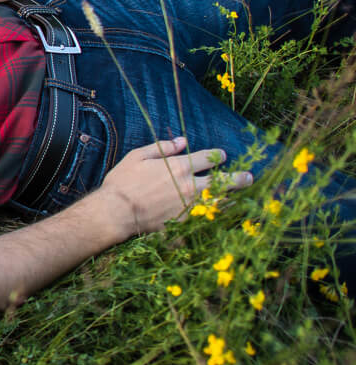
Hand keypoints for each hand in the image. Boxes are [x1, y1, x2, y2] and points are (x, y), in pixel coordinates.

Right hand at [99, 138, 252, 236]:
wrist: (116, 212)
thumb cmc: (123, 182)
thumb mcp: (137, 156)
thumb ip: (162, 147)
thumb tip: (182, 141)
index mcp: (179, 166)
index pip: (208, 157)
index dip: (218, 155)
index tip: (222, 156)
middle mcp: (190, 185)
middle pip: (223, 180)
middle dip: (239, 177)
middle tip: (248, 177)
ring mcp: (190, 206)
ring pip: (220, 201)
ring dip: (232, 198)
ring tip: (242, 197)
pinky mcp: (186, 223)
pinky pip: (208, 221)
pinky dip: (217, 218)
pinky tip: (223, 217)